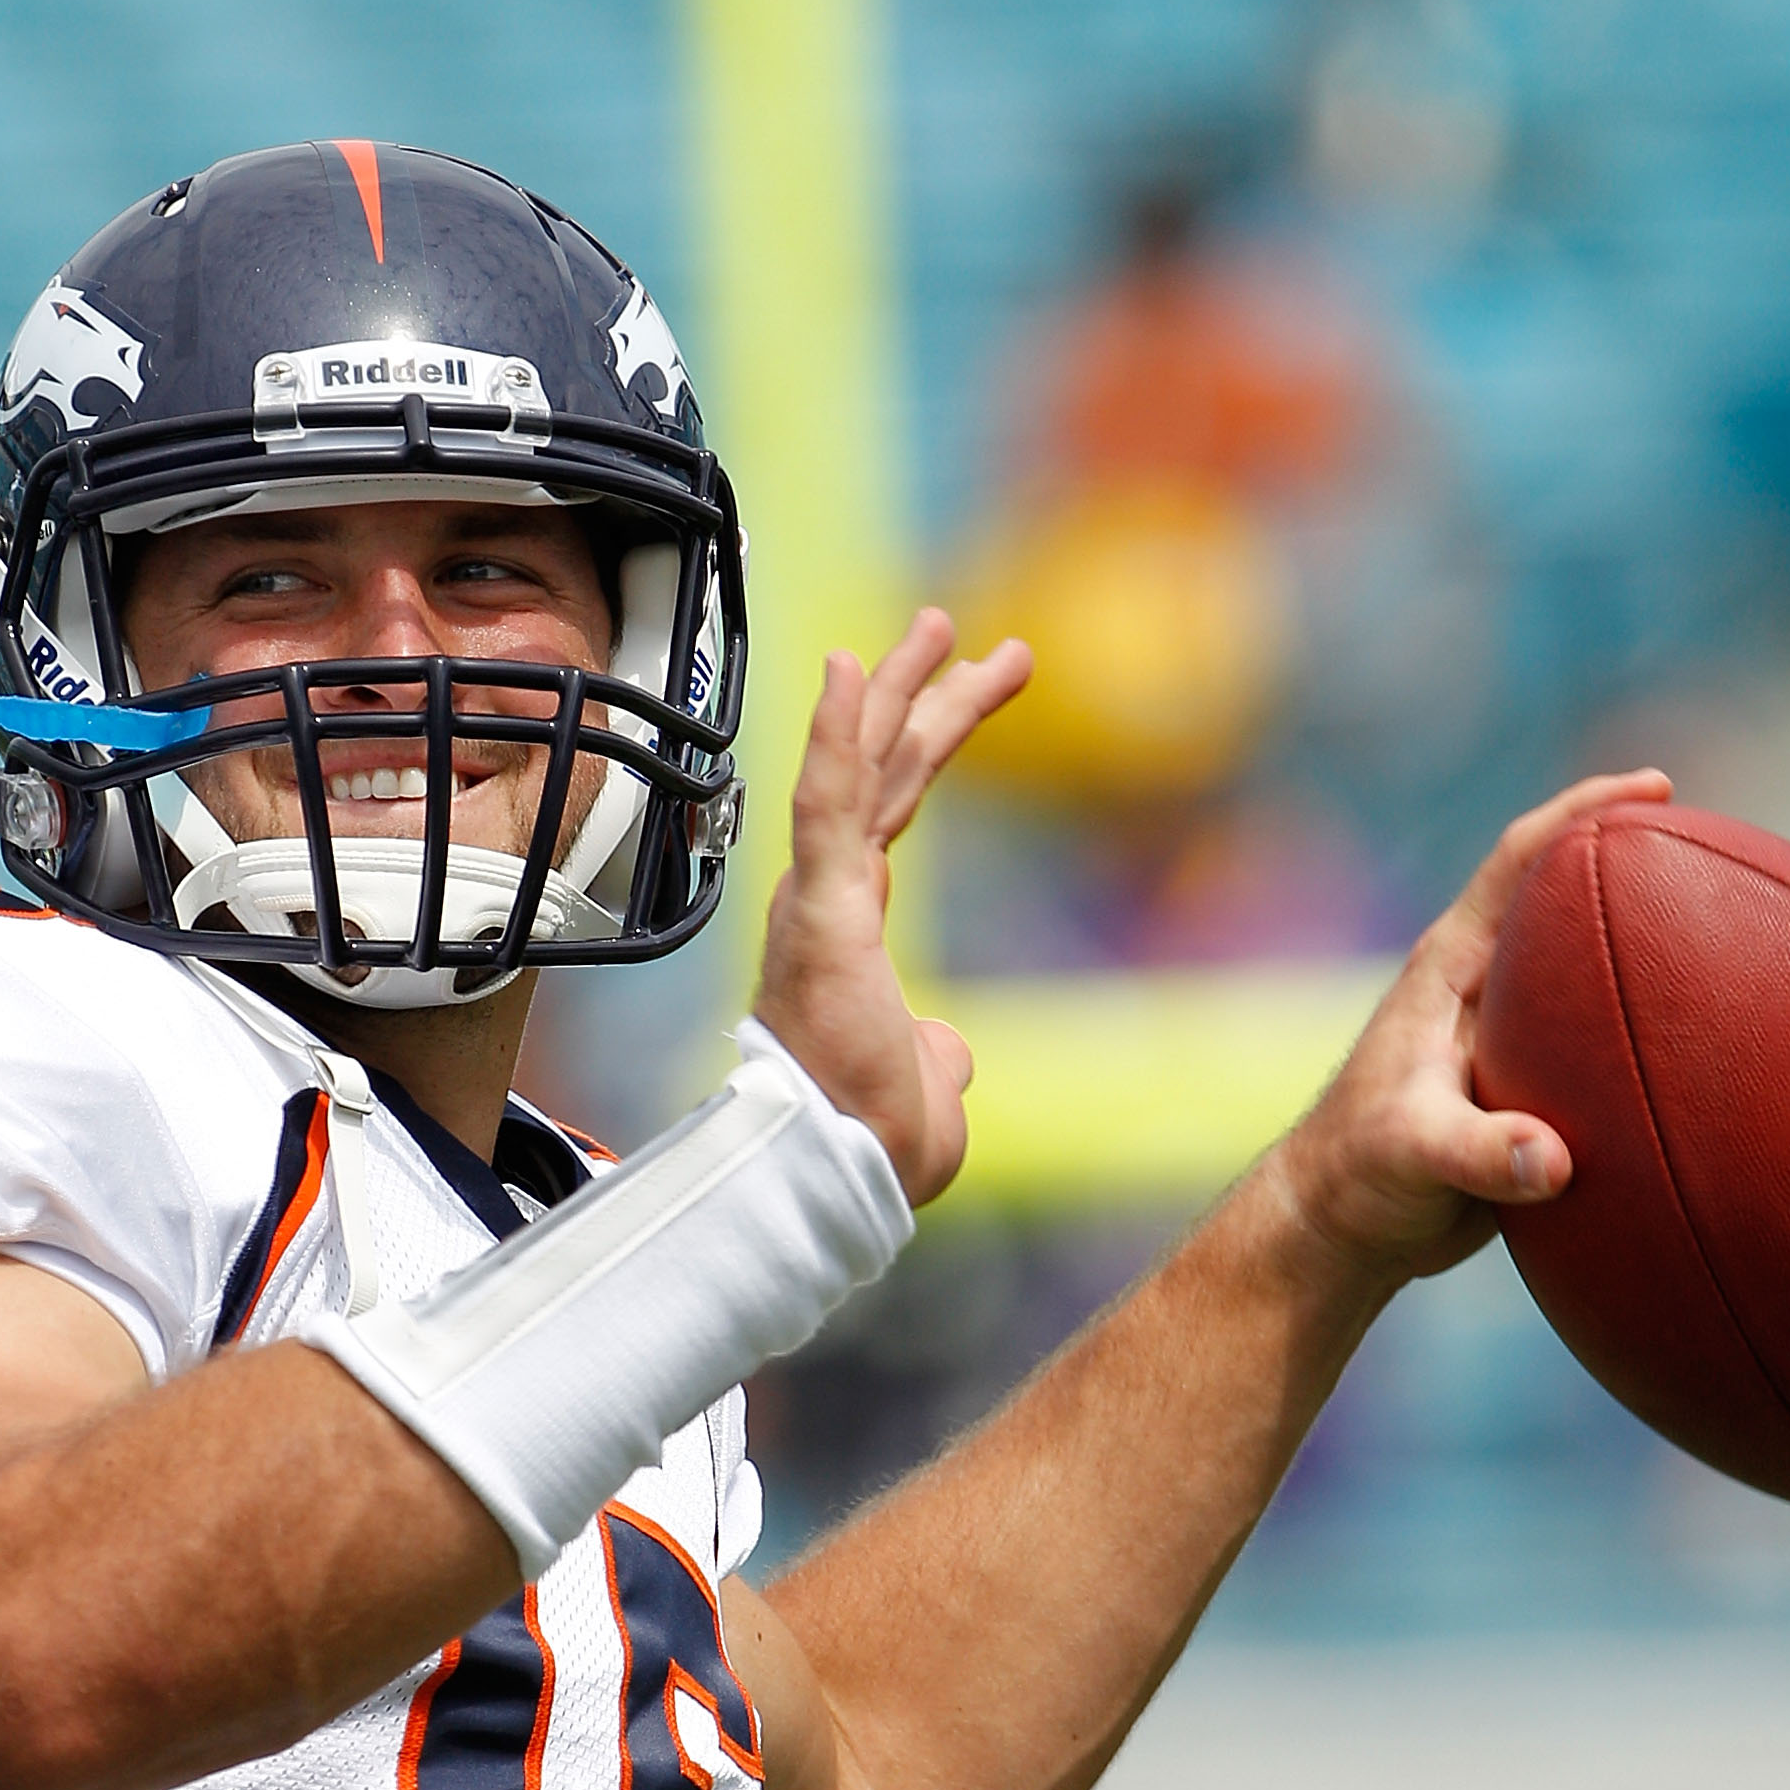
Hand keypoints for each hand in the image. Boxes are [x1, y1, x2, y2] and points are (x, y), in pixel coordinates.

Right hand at [751, 610, 1032, 1205]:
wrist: (843, 1165)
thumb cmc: (874, 1138)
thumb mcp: (930, 1080)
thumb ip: (939, 1050)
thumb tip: (946, 1050)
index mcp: (850, 928)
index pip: (893, 808)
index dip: (929, 739)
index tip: (969, 682)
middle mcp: (829, 899)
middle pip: (882, 771)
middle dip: (919, 694)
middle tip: (958, 629)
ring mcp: (820, 898)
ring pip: (858, 769)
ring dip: (893, 691)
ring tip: (938, 624)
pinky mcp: (821, 908)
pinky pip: (827, 803)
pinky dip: (834, 733)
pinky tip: (848, 666)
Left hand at [1270, 768, 1671, 1286]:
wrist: (1342, 1226)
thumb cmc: (1358, 1175)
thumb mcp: (1410, 1156)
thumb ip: (1477, 1153)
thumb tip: (1554, 1161)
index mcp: (1450, 968)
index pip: (1518, 860)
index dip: (1582, 810)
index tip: (1655, 788)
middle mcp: (1483, 986)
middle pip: (1566, 896)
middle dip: (1636, 858)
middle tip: (1722, 842)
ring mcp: (1509, 1033)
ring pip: (1591, 966)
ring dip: (1653, 943)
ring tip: (1737, 926)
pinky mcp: (1529, 1083)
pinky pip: (1603, 1035)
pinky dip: (1653, 1024)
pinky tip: (1712, 1041)